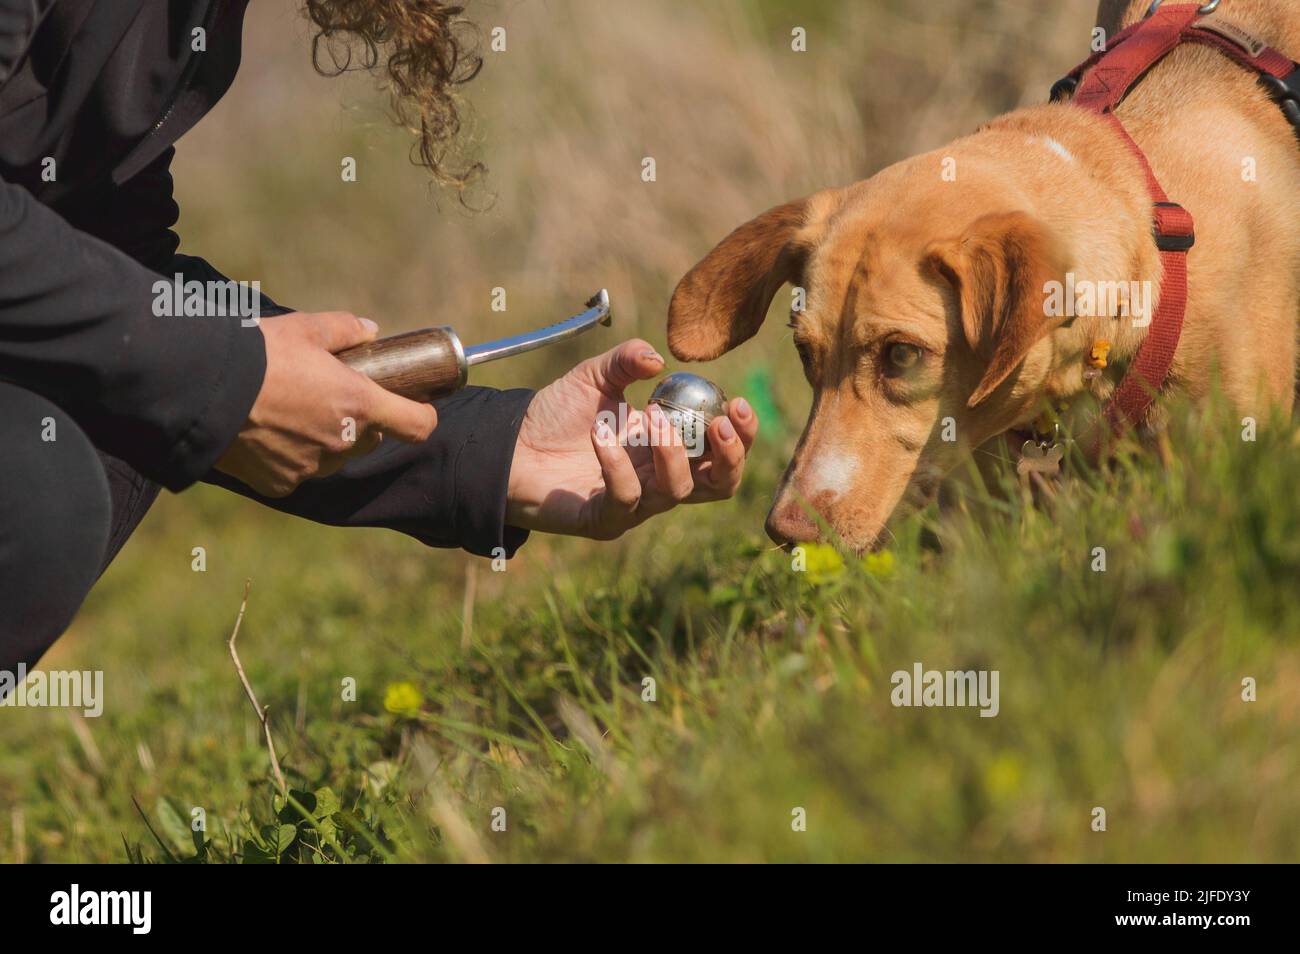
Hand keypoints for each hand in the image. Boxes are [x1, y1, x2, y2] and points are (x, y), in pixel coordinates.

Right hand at [216, 311, 438, 496]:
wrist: (203, 388)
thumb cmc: (259, 353)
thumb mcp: (305, 328)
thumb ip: (344, 330)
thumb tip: (369, 331)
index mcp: (359, 404)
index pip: (417, 425)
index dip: (421, 416)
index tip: (416, 407)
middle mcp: (342, 442)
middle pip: (371, 441)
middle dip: (362, 424)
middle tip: (333, 399)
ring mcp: (311, 467)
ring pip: (335, 458)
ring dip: (327, 442)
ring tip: (294, 413)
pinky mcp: (280, 483)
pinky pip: (297, 473)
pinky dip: (289, 458)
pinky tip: (267, 434)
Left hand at [506, 338, 757, 538]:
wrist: (509, 445)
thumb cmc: (557, 415)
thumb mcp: (595, 377)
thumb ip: (626, 361)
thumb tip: (657, 359)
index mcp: (670, 448)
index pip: (722, 452)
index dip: (741, 435)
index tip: (737, 403)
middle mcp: (659, 479)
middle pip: (719, 485)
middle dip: (730, 456)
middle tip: (720, 423)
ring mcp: (635, 503)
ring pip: (676, 491)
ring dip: (671, 451)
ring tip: (649, 416)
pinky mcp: (605, 519)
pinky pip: (626, 497)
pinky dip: (618, 464)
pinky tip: (601, 434)